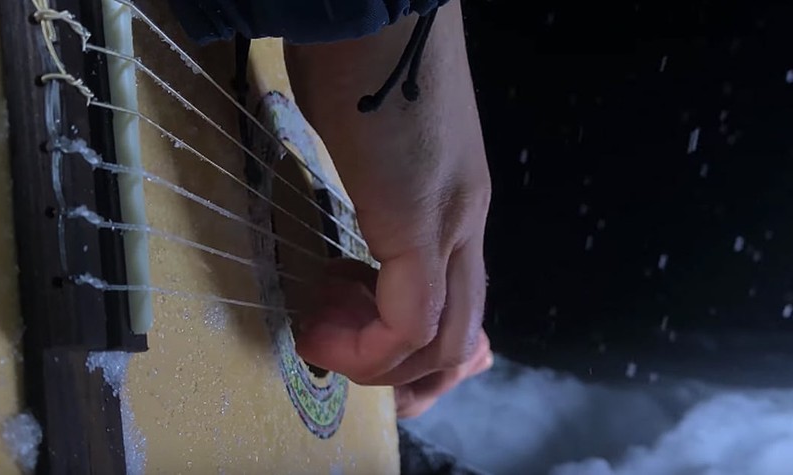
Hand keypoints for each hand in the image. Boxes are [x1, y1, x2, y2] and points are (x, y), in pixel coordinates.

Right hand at [285, 0, 490, 416]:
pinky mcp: (419, 220)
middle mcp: (465, 221)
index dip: (417, 344)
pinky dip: (371, 345)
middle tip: (351, 371)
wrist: (372, 8)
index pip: (458, 299)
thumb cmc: (359, 62)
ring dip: (383, 365)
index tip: (350, 332)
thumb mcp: (370, 141)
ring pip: (445, 338)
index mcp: (457, 202)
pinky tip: (328, 332)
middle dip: (412, 376)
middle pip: (464, 333)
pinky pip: (410, 317)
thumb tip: (350, 215)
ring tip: (327, 344)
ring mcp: (450, 222)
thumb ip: (372, 189)